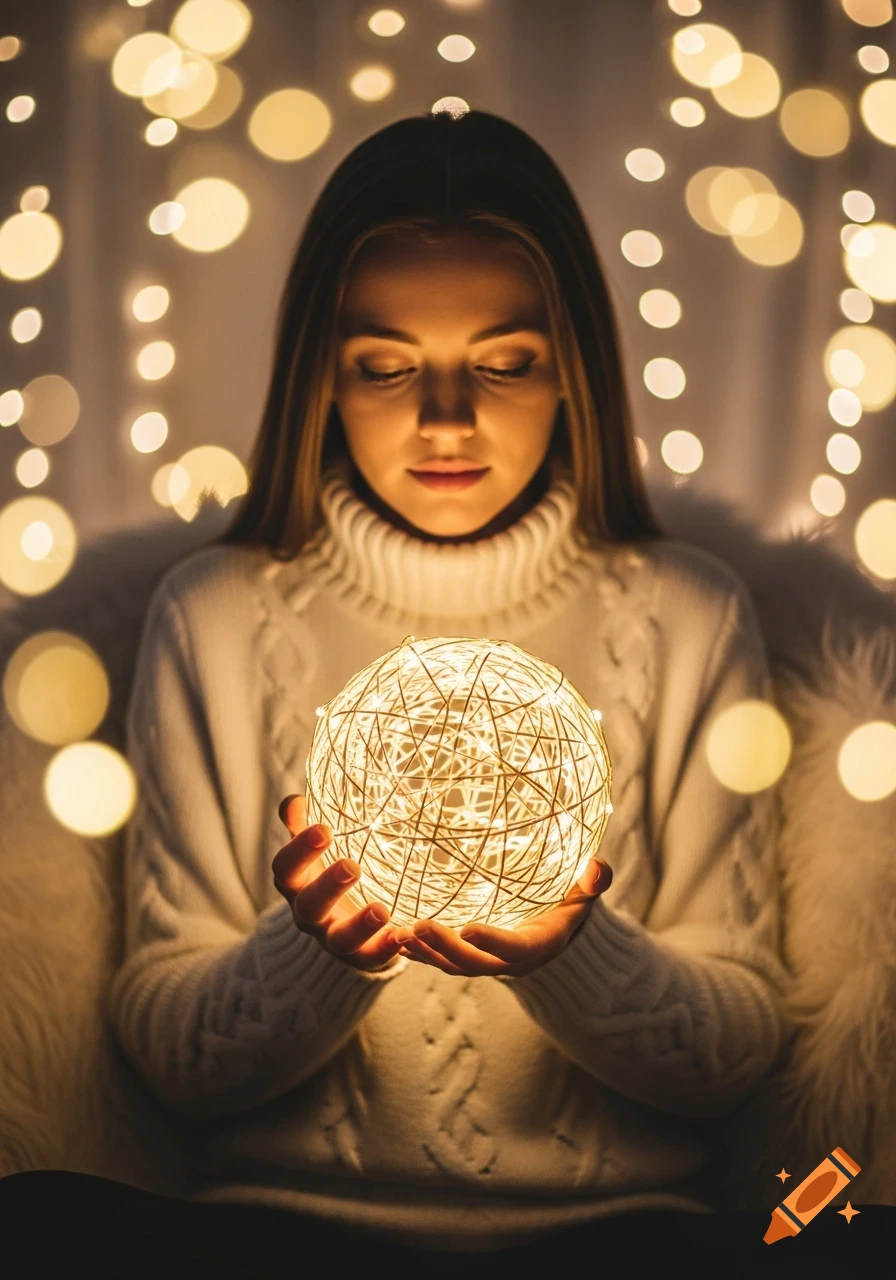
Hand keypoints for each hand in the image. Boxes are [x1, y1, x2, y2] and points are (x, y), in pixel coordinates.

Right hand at [271, 794, 403, 972]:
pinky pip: (372, 958)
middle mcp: (309, 914)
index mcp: (295, 884)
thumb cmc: (322, 874)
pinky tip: (403, 935)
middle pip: (309, 906)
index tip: (324, 829)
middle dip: (328, 887)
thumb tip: (295, 801)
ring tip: (381, 909)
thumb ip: (300, 824)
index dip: (299, 851)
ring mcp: (333, 938)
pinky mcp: (361, 956)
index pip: (285, 868)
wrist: (336, 926)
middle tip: (351, 866)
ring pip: (340, 939)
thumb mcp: (309, 850)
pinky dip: (386, 949)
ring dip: (360, 925)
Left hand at [391, 858, 612, 977]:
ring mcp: (487, 964)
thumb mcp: (584, 894)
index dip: (492, 942)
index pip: (513, 948)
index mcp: (536, 945)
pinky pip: (441, 961)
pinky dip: (420, 953)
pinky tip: (395, 939)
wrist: (558, 934)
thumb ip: (592, 882)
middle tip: (417, 925)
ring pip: (451, 966)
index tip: (468, 929)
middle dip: (444, 947)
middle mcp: (508, 962)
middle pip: (473, 963)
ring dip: (424, 952)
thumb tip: (599, 867)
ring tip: (397, 934)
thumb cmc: (570, 904)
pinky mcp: (470, 959)